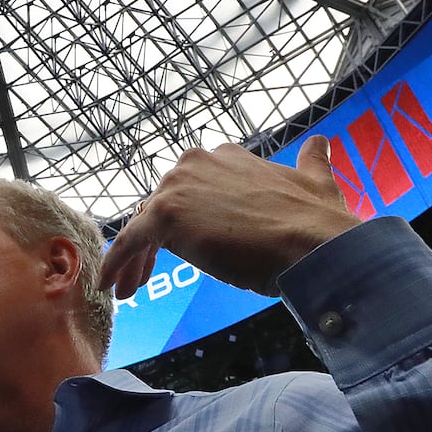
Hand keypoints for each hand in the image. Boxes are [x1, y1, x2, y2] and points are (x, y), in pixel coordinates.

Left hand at [99, 135, 359, 298]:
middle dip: (153, 243)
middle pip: (158, 207)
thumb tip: (321, 143)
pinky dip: (116, 262)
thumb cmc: (318, 223)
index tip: (184, 246)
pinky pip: (129, 241)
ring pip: (141, 226)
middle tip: (147, 276)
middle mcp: (196, 162)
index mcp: (225, 157)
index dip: (182, 221)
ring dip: (133, 259)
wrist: (315, 245)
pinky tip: (110, 286)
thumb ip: (310, 162)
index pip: (186, 190)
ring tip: (132, 288)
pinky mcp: (165, 214)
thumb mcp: (317, 180)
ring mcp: (178, 186)